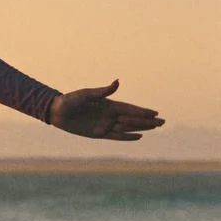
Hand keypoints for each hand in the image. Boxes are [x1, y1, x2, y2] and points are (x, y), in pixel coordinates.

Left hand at [48, 81, 164, 141]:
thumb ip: (103, 92)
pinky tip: (139, 136)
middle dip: (148, 121)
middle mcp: (109, 115)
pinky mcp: (98, 134)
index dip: (143, 111)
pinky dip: (127, 137)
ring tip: (155, 128)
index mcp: (108, 104)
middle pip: (133, 119)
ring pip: (127, 128)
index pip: (130, 108)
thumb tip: (118, 82)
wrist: (57, 112)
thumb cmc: (69, 100)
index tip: (156, 112)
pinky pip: (116, 137)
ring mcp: (105, 125)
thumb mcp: (86, 94)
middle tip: (163, 122)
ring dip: (141, 128)